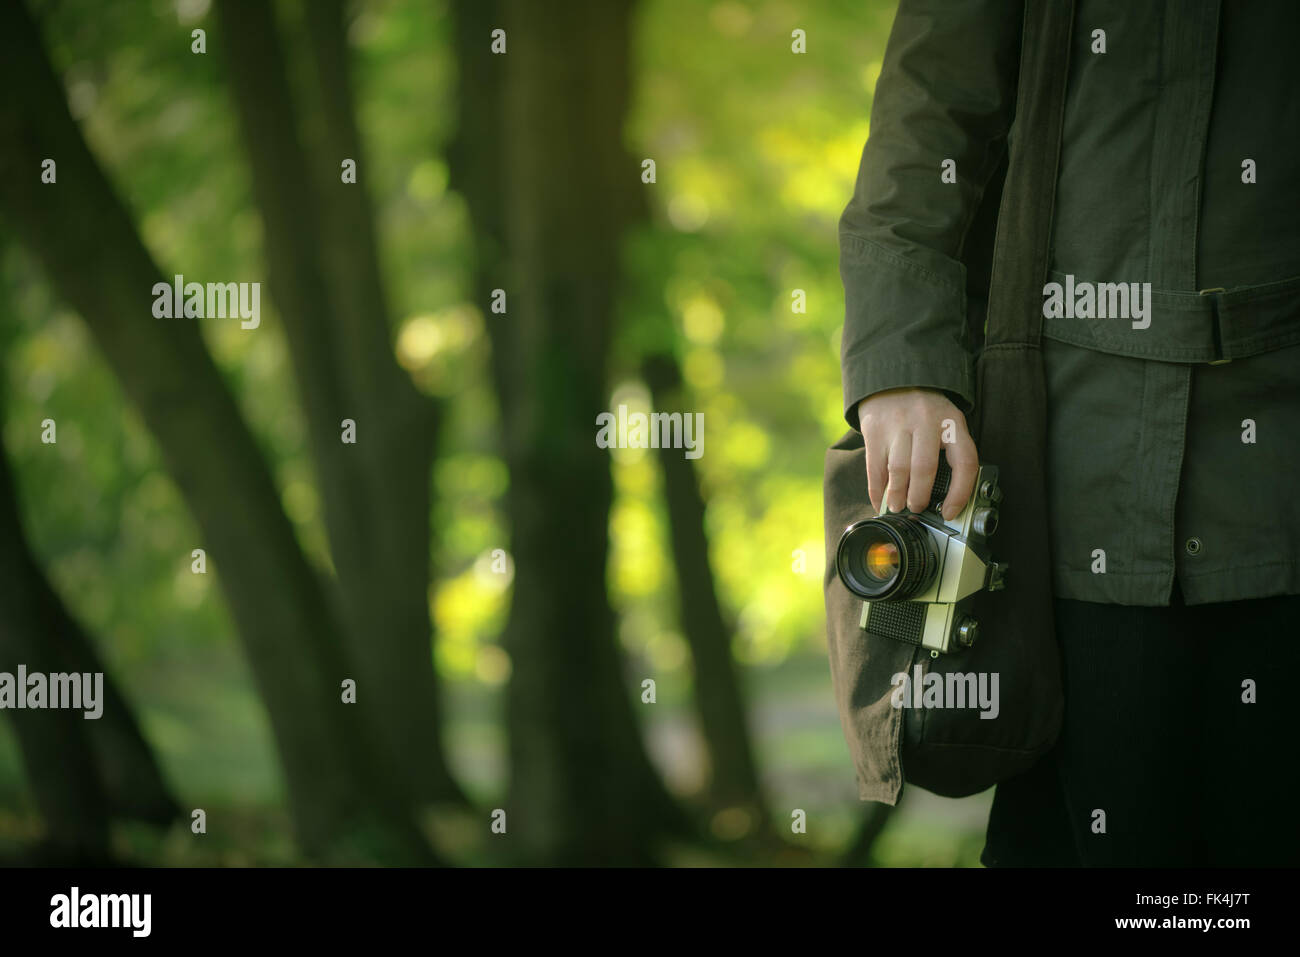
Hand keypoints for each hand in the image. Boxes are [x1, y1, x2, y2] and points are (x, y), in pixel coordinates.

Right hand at [855, 387, 978, 520]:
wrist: (893, 378)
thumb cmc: (924, 409)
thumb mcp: (946, 421)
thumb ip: (949, 451)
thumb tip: (945, 498)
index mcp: (952, 422)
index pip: (964, 462)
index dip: (959, 494)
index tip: (949, 512)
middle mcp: (926, 421)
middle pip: (925, 468)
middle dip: (919, 497)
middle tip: (917, 508)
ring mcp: (898, 424)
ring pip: (898, 470)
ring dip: (896, 496)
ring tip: (897, 506)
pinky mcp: (874, 428)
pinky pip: (875, 467)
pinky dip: (877, 489)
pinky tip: (880, 499)